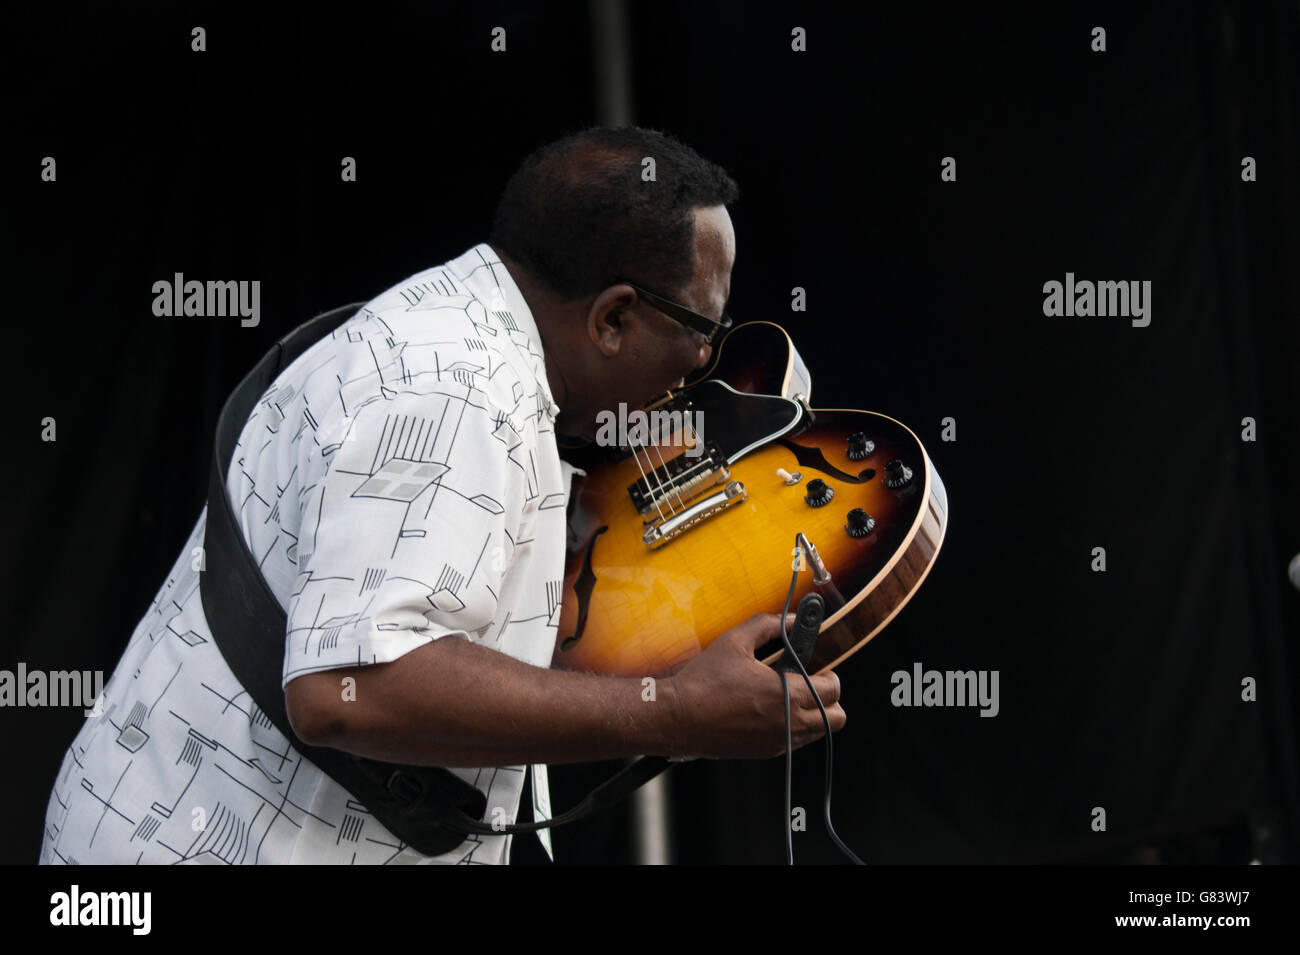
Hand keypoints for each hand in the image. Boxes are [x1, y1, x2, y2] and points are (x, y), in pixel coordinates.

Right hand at [660, 612, 845, 758]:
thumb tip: (791, 619)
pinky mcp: (765, 752)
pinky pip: (796, 743)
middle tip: (810, 684)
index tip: (819, 668)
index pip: (832, 690)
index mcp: (785, 694)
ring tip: (789, 696)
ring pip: (818, 733)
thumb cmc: (703, 681)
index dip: (830, 676)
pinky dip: (794, 727)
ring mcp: (777, 742)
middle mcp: (787, 723)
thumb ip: (768, 625)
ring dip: (813, 715)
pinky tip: (771, 710)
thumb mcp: (735, 641)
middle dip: (829, 699)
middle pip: (835, 718)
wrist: (677, 717)